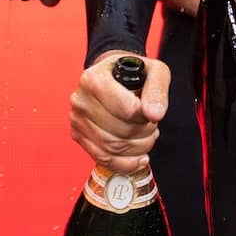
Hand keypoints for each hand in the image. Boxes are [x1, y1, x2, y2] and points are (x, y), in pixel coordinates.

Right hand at [68, 49, 168, 171]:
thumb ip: (157, 89)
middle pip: (118, 131)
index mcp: (95, 78)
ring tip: (147, 138)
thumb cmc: (133, 73)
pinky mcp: (78, 135)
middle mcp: (81, 99)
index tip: (153, 114)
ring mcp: (77, 119)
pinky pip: (102, 158)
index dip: (145, 117)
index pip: (126, 109)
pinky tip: (139, 158)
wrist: (113, 76)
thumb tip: (155, 114)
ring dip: (137, 149)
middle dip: (143, 134)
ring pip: (111, 148)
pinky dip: (125, 163)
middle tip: (153, 127)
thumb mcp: (154, 71)